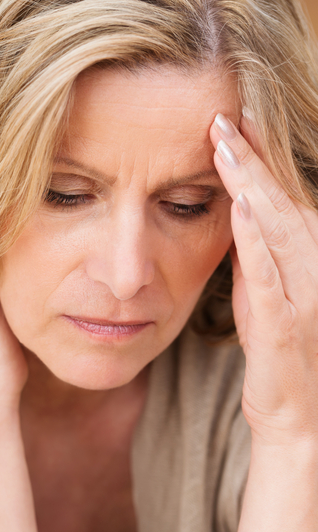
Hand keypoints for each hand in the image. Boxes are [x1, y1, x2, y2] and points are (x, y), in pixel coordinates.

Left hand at [211, 111, 317, 446]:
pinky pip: (272, 274)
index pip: (280, 198)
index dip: (259, 159)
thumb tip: (236, 208)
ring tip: (225, 145)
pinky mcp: (288, 323)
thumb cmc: (279, 351)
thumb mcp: (263, 291)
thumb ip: (254, 252)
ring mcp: (306, 295)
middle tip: (223, 115)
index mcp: (306, 259)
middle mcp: (315, 269)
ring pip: (281, 228)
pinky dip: (257, 239)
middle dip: (253, 158)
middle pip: (283, 202)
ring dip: (253, 184)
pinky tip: (242, 208)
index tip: (234, 118)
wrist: (299, 416)